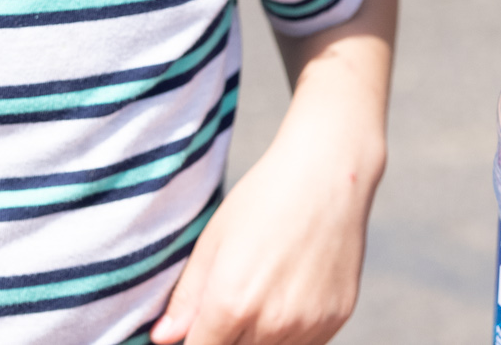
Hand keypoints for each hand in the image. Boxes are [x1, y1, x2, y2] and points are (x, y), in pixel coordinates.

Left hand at [147, 122, 378, 344]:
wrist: (331, 172)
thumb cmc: (266, 197)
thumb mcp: (214, 238)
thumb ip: (188, 296)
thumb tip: (163, 338)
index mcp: (230, 303)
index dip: (195, 338)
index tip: (199, 325)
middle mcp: (271, 323)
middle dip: (227, 335)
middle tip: (236, 296)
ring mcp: (308, 324)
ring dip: (259, 336)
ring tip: (264, 288)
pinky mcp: (337, 319)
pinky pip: (305, 344)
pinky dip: (291, 331)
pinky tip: (291, 290)